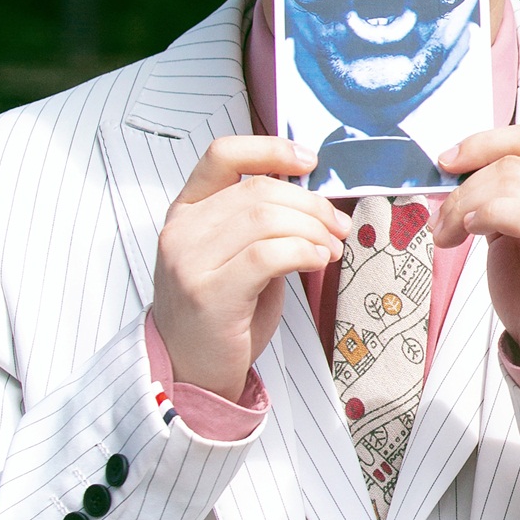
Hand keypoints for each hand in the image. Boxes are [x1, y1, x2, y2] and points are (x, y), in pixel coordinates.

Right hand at [153, 138, 348, 400]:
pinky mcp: (209, 294)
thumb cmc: (221, 313)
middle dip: (310, 204)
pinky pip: (266, 255)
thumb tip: (314, 198)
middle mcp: (181, 231)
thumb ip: (259, 222)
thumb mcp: (235, 255)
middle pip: (258, 190)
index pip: (222, 156)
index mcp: (186, 211)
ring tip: (330, 248)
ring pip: (265, 219)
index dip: (270, 149)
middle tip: (338, 226)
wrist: (192, 370)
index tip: (308, 160)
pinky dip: (301, 251)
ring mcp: (189, 262)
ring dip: (312, 229)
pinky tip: (316, 260)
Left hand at [435, 126, 519, 373]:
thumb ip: (503, 199)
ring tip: (448, 237)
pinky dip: (485, 215)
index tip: (446, 162)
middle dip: (463, 187)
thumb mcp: (519, 234)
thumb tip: (457, 174)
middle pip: (514, 161)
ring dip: (464, 205)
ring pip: (511, 181)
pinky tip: (470, 233)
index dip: (483, 142)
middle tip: (438, 221)